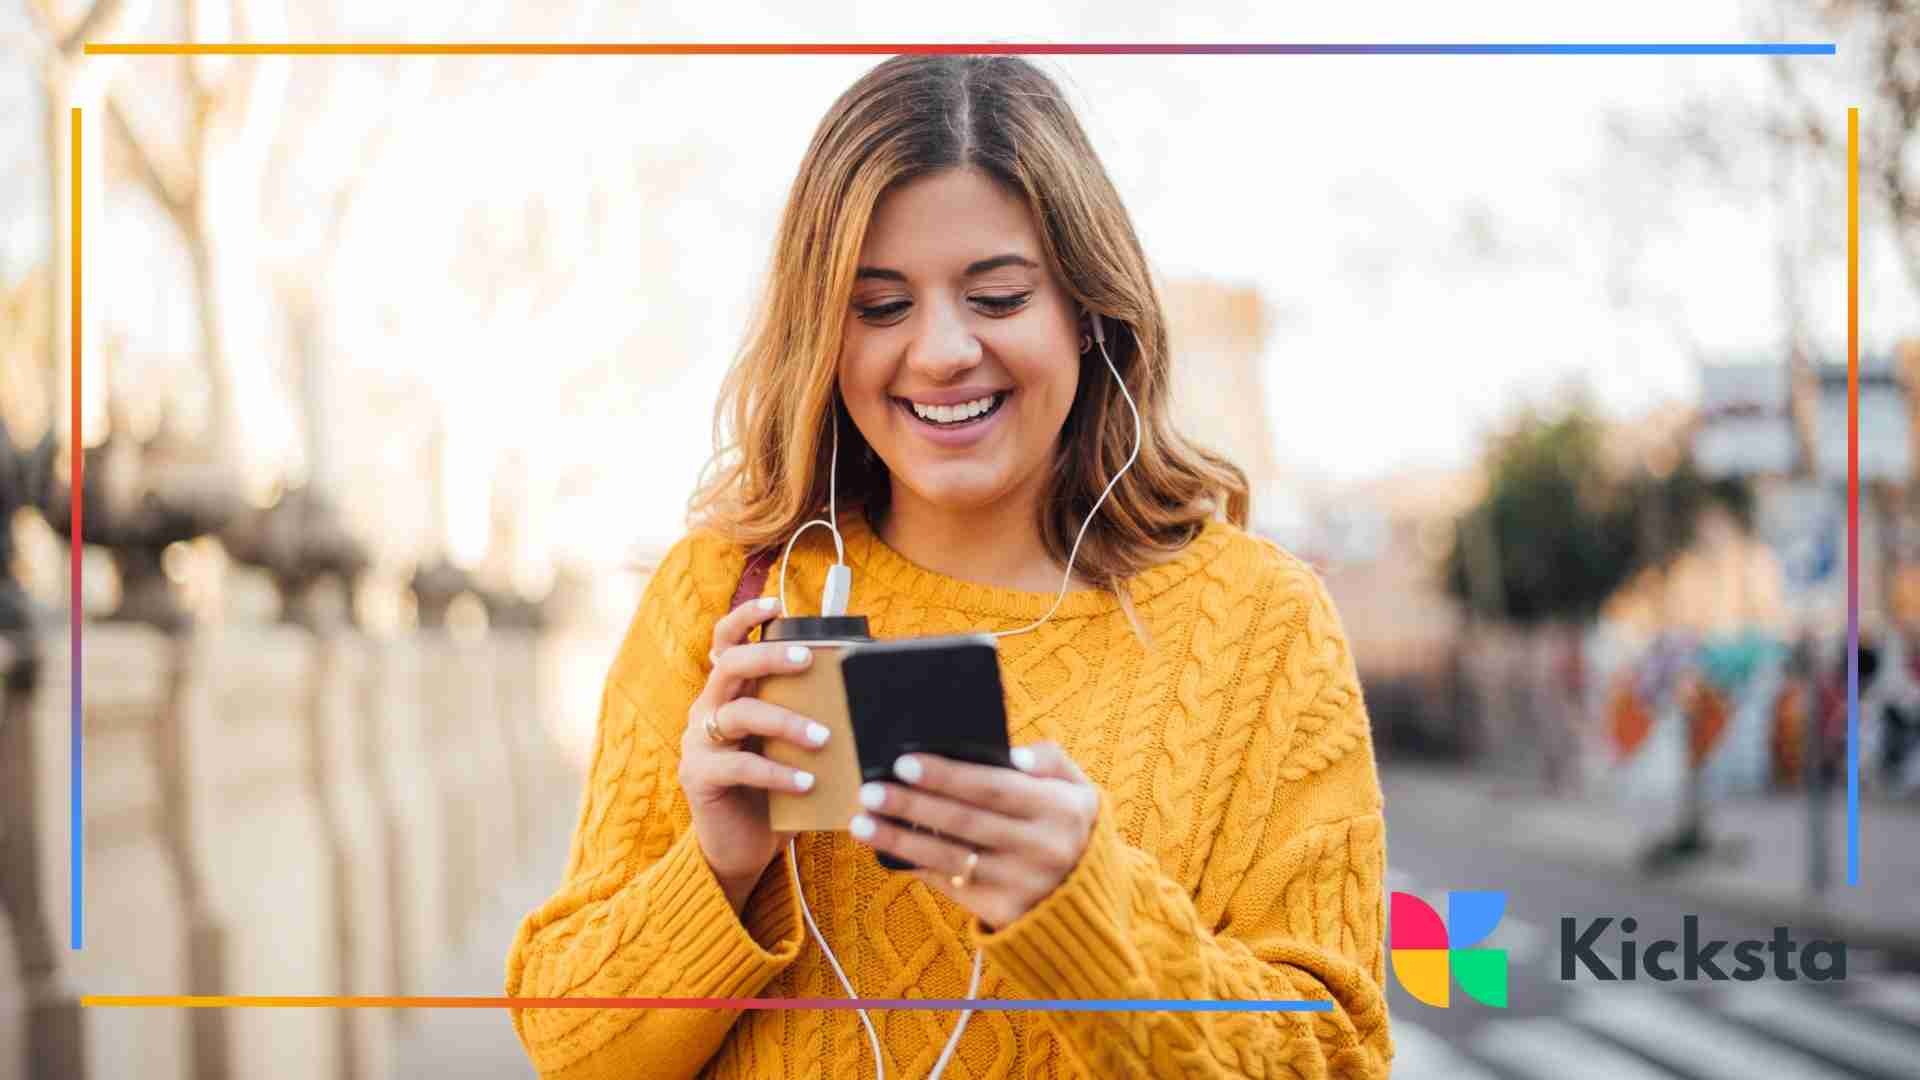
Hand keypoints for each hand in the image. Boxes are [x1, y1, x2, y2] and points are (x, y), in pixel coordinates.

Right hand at [679, 596, 832, 911]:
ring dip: (785, 721)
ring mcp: (699, 742)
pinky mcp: (700, 777)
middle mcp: (707, 709)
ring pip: (739, 713)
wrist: (740, 847)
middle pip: (731, 666)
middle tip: (808, 660)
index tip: (774, 604)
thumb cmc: (774, 790)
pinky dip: (776, 771)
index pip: (725, 643)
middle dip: (770, 656)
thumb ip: (809, 716)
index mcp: (729, 694)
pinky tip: (807, 781)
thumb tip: (867, 694)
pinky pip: (739, 766)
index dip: (744, 619)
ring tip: (824, 736)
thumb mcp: (789, 746)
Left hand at [848, 742, 1100, 930]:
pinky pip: (950, 883)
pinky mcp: (1001, 912)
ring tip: (861, 822)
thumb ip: (1050, 761)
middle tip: (870, 790)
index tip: (904, 762)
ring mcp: (1019, 885)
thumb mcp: (1079, 789)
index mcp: (1060, 810)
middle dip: (911, 804)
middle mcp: (1040, 849)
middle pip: (964, 822)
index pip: (994, 788)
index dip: (947, 776)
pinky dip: (915, 864)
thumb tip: (1013, 755)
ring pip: (949, 857)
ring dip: (899, 839)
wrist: (1086, 899)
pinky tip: (886, 848)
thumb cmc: (1068, 827)